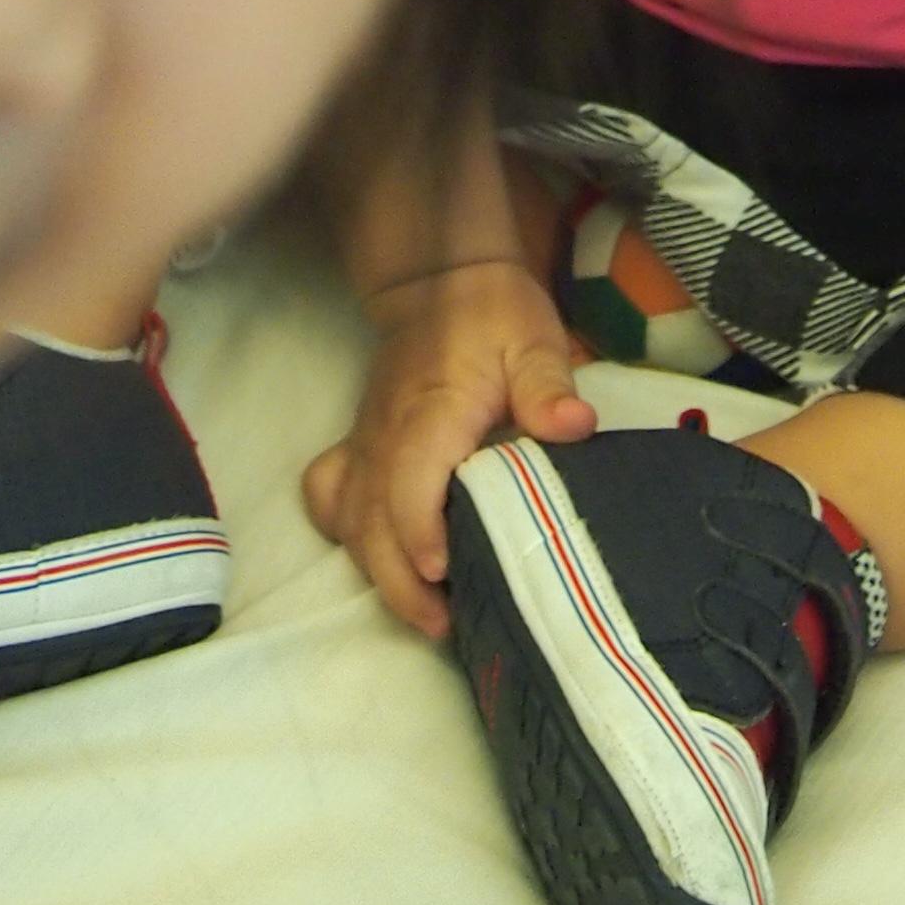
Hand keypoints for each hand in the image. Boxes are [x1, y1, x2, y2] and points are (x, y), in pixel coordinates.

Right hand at [302, 259, 594, 636]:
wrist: (440, 280)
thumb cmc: (494, 315)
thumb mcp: (533, 338)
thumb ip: (547, 385)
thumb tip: (573, 425)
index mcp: (430, 411)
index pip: (408, 483)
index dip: (419, 536)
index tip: (447, 576)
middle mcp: (385, 434)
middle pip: (370, 520)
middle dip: (400, 582)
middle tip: (444, 624)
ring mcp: (364, 443)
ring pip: (348, 519)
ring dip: (378, 571)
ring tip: (426, 612)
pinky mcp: (357, 447)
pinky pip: (330, 498)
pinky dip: (347, 535)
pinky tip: (382, 557)